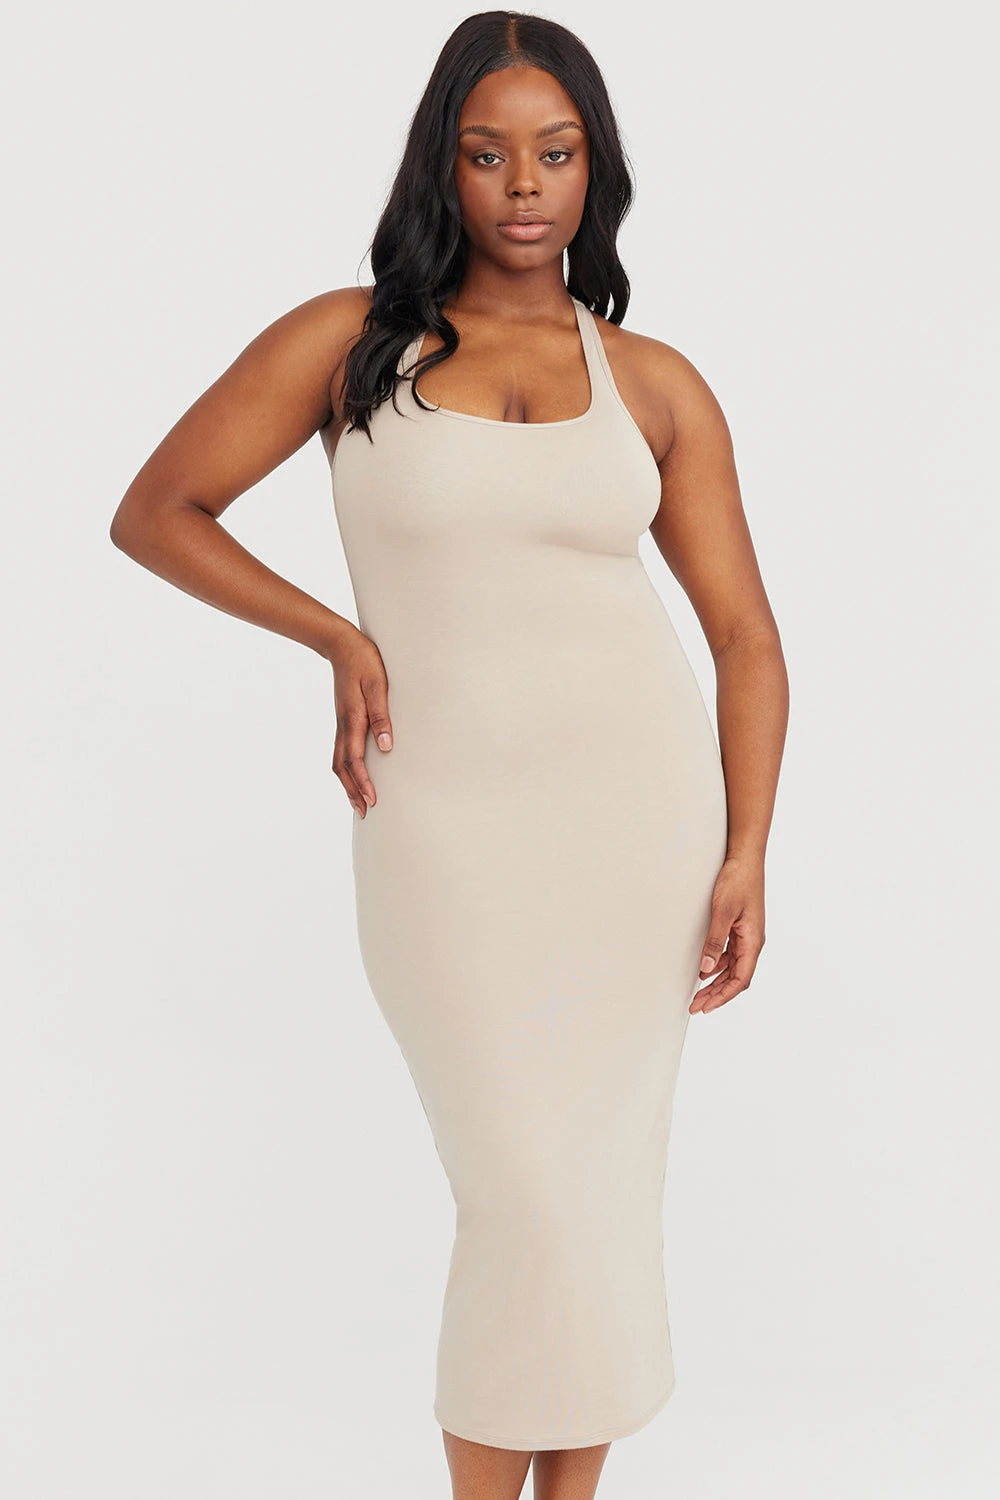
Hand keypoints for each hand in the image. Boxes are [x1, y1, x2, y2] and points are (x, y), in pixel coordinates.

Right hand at [326, 624, 393, 816]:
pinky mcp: (343, 718)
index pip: (355, 760)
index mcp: (352, 719)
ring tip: (358, 801)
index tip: (373, 800)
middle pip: (342, 767)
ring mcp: (341, 722)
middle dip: (352, 791)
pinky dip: (345, 768)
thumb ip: (382, 715)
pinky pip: (340, 750)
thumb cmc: (364, 662)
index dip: (363, 782)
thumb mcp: (378, 685)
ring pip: (338, 761)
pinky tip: (353, 774)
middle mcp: (343, 725)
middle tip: (364, 812)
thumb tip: (386, 746)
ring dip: (347, 783)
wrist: (341, 644)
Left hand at [690, 854, 765, 1012]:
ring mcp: (746, 936)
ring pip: (732, 968)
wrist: (745, 859)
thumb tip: (706, 969)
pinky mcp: (739, 928)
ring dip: (716, 982)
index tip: (706, 1006)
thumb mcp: (723, 912)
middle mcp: (752, 942)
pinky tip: (705, 970)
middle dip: (716, 994)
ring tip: (698, 994)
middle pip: (736, 977)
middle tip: (696, 1006)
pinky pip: (729, 955)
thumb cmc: (738, 881)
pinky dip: (717, 966)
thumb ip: (715, 941)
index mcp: (753, 941)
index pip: (740, 979)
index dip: (723, 996)